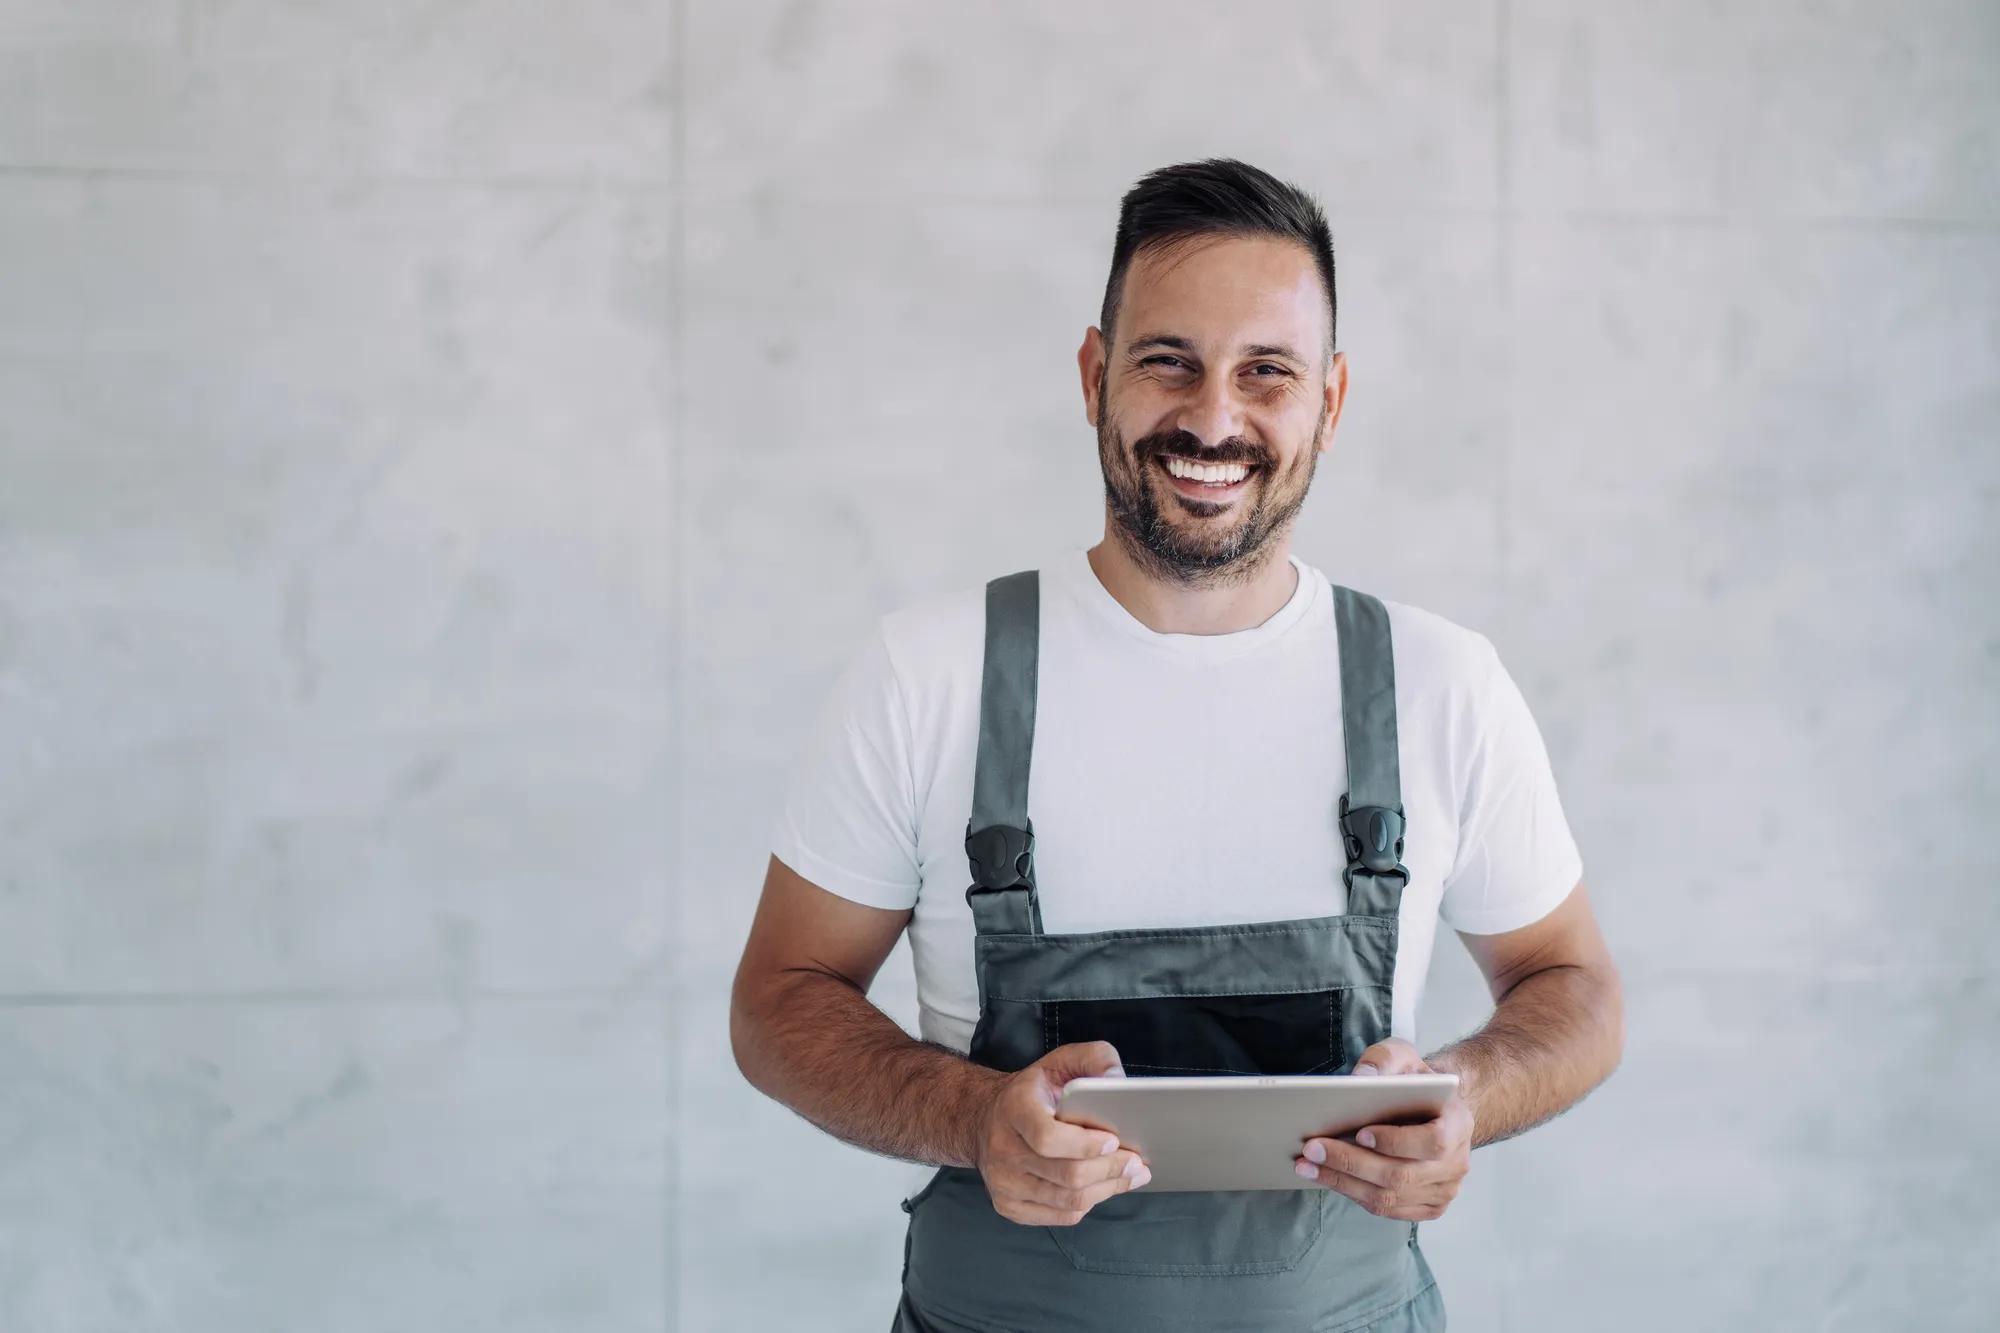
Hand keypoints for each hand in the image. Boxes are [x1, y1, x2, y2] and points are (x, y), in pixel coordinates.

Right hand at [972, 1040, 1151, 1225]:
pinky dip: (1088, 1204)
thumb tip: (1119, 1080)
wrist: (983, 1119)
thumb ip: (1094, 1059)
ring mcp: (1003, 1183)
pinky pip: (1061, 1216)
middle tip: (1136, 1162)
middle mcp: (1002, 1149)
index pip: (1048, 1138)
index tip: (1113, 1139)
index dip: (1086, 1145)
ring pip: (1068, 1200)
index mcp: (1014, 1109)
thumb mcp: (1060, 1062)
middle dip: (1110, 1170)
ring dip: (1107, 1190)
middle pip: (1067, 1175)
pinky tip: (1101, 1188)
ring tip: (1129, 1176)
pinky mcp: (1009, 1206)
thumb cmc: (1031, 1093)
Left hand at [1293, 1038, 1473, 1221]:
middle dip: (1351, 1163)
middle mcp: (1456, 1163)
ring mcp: (1444, 1189)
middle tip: (1312, 1149)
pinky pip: (1387, 1209)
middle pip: (1402, 1175)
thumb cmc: (1414, 1081)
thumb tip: (1361, 1077)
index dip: (1396, 1141)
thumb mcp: (1403, 1056)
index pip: (1434, 1142)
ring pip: (1389, 1197)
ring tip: (1307, 1166)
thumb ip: (1384, 1060)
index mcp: (1459, 1124)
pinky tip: (1326, 1177)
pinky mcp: (1427, 1206)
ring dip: (1343, 1183)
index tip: (1360, 1133)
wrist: (1431, 1107)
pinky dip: (1353, 1194)